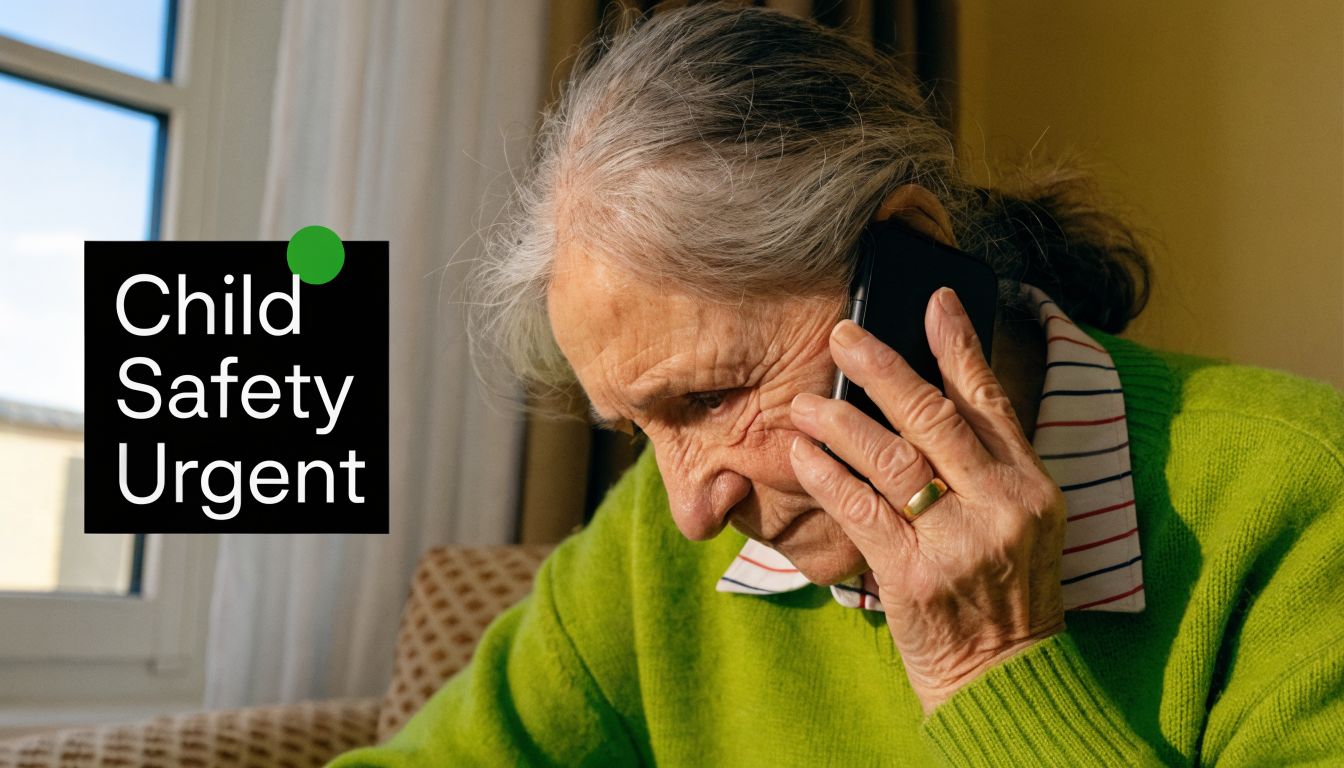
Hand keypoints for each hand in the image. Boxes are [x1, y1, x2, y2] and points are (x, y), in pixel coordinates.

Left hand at [788, 287, 1066, 714]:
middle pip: (933, 417)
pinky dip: (826, 476)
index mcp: (1031, 485)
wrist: (1003, 675)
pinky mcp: (914, 574)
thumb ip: (985, 467)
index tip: (934, 300)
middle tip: (841, 336)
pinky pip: (859, 509)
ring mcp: (959, 540)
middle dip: (882, 369)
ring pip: (890, 458)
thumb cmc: (1003, 592)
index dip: (960, 346)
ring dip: (839, 422)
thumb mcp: (1020, 524)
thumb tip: (927, 402)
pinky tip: (801, 455)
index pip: (990, 401)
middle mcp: (1002, 504)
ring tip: (803, 403)